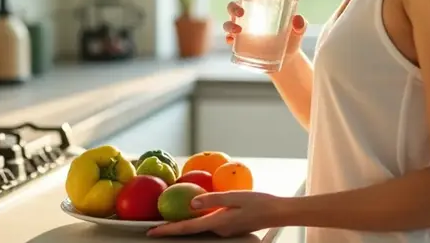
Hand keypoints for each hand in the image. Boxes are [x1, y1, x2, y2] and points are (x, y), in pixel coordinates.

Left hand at [146, 190, 284, 237]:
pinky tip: (196, 214)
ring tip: (169, 221)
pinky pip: (210, 225)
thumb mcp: (234, 197)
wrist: (277, 213)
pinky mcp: (230, 228)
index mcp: (217, 222)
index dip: (168, 230)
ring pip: (200, 227)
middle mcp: (219, 230)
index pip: (187, 228)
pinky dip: (199, 221)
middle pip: (191, 230)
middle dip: (172, 229)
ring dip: (185, 225)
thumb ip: (212, 199)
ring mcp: (225, 231)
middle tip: (154, 228)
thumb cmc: (258, 203)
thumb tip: (192, 202)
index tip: (152, 232)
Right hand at [224, 0, 306, 54]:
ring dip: (229, 24)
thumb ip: (300, 24)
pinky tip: (231, 40)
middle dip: (233, 7)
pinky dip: (228, 38)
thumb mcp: (298, 30)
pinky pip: (230, 39)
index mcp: (262, 7)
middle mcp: (249, 16)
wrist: (287, 60)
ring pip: (229, 22)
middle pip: (234, 6)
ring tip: (238, 30)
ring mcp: (244, 30)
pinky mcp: (241, 44)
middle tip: (241, 12)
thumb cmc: (292, 39)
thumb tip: (297, 20)